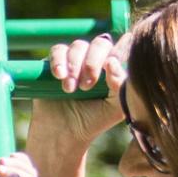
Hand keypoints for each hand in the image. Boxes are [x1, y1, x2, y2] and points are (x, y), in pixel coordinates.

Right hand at [28, 31, 130, 152]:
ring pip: (79, 46)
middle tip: (87, 85)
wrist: (64, 133)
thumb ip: (121, 85)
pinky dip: (59, 61)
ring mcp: (76, 60)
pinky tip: (59, 76)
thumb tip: (112, 61)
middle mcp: (97, 60)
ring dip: (75, 66)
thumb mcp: (115, 108)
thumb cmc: (93, 121)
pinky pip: (58, 50)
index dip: (118, 51)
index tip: (110, 66)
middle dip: (93, 62)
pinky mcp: (56, 62)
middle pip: (100, 43)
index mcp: (115, 69)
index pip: (121, 48)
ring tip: (70, 90)